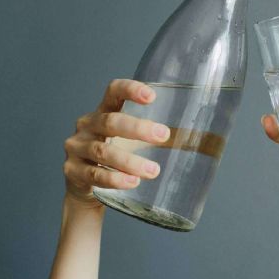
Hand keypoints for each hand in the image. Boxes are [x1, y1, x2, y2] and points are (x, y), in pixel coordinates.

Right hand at [62, 79, 169, 205]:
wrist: (84, 189)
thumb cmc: (115, 158)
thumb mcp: (130, 142)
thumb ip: (154, 137)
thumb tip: (206, 140)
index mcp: (102, 112)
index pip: (113, 91)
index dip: (130, 90)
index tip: (152, 97)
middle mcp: (86, 126)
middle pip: (110, 122)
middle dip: (137, 129)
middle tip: (162, 136)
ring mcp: (77, 148)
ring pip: (102, 152)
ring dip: (129, 161)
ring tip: (152, 170)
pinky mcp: (72, 171)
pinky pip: (94, 175)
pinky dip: (114, 179)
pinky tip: (131, 182)